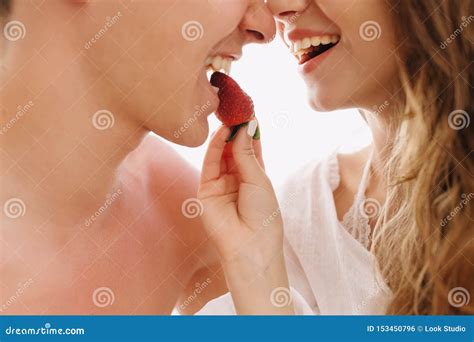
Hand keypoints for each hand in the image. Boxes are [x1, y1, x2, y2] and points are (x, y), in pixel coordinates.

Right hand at [198, 120, 281, 264]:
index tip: (249, 110)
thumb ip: (246, 153)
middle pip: (234, 147)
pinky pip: (210, 163)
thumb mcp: (259, 179)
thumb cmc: (263, 215)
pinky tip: (222, 131)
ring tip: (230, 114)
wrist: (250, 245)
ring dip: (225, 133)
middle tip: (237, 106)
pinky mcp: (206, 188)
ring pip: (221, 152)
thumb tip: (244, 126)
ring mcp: (220, 183)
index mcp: (255, 176)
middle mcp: (237, 178)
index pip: (251, 147)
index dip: (249, 129)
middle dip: (236, 128)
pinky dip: (215, 146)